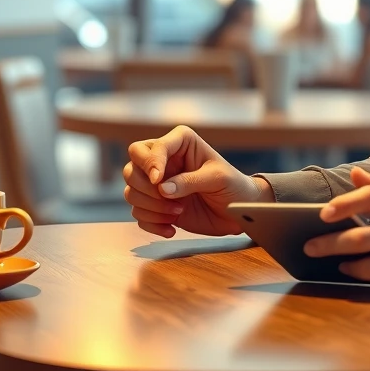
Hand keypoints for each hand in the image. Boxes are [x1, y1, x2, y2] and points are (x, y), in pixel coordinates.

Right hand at [124, 126, 271, 238]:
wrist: (238, 211)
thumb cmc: (233, 186)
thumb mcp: (218, 178)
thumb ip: (190, 181)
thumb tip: (163, 189)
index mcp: (180, 143)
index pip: (151, 148)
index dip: (151, 163)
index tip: (158, 181)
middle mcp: (164, 161)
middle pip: (131, 168)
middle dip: (145, 188)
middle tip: (169, 199)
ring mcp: (158, 185)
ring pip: (131, 192)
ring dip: (151, 208)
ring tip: (178, 212)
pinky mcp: (157, 206)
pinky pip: (139, 214)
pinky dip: (152, 223)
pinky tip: (171, 228)